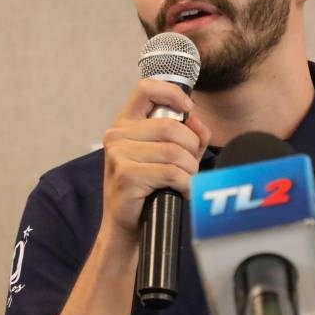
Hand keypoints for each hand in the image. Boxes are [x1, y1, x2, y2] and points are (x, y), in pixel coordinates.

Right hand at [101, 78, 210, 242]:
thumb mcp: (167, 155)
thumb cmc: (147, 188)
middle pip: (171, 126)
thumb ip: (187, 134)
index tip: (188, 109)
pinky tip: (182, 191)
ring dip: (190, 169)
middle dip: (191, 148)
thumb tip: (198, 123)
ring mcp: (118, 155)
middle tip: (191, 166)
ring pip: (174, 151)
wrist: (124, 226)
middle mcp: (117, 135)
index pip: (146, 88)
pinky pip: (171, 172)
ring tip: (186, 181)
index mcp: (125, 123)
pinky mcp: (126, 175)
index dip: (172, 93)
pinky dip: (185, 184)